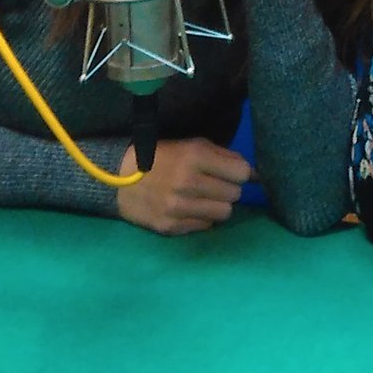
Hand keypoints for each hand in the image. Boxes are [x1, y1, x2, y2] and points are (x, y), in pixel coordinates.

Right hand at [116, 136, 251, 234]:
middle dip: (229, 189)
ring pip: (224, 213)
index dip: (240, 173)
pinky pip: (205, 226)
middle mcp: (188, 182)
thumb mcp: (191, 145)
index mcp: (194, 156)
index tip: (232, 173)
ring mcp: (178, 207)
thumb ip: (224, 156)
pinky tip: (190, 209)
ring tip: (203, 198)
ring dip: (218, 206)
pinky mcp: (170, 227)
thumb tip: (255, 173)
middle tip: (215, 185)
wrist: (118, 179)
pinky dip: (202, 218)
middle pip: (235, 194)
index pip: (241, 172)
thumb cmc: (161, 157)